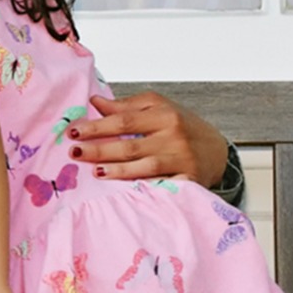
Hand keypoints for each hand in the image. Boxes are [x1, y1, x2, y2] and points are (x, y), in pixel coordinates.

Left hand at [67, 92, 227, 185]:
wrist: (218, 150)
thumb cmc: (182, 126)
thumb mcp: (159, 108)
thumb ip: (127, 106)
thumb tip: (95, 102)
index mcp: (164, 115)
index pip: (124, 121)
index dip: (97, 126)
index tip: (74, 131)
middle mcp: (173, 137)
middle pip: (130, 145)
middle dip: (100, 149)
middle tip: (75, 152)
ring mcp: (181, 160)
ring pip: (144, 167)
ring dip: (117, 171)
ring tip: (95, 171)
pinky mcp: (189, 181)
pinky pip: (162, 186)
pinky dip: (144, 188)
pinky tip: (125, 191)